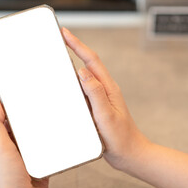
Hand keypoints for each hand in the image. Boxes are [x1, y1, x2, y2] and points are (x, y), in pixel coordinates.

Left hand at [0, 97, 47, 187]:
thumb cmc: (6, 182)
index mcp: (0, 141)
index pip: (4, 117)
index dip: (10, 104)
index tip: (19, 91)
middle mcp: (13, 146)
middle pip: (22, 124)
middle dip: (29, 113)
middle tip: (40, 100)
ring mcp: (27, 155)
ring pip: (36, 134)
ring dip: (42, 127)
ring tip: (50, 114)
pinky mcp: (40, 162)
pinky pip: (47, 147)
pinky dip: (51, 141)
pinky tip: (57, 135)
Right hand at [62, 28, 150, 170]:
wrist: (129, 154)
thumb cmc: (121, 137)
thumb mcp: (107, 115)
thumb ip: (96, 93)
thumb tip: (82, 72)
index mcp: (108, 88)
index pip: (91, 61)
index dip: (77, 45)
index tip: (65, 33)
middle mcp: (104, 90)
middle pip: (87, 64)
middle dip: (74, 49)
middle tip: (59, 39)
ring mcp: (100, 99)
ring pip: (84, 77)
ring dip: (72, 65)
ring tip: (58, 58)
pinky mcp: (96, 108)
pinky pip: (82, 91)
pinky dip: (72, 84)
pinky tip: (64, 86)